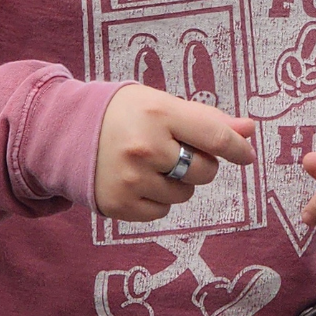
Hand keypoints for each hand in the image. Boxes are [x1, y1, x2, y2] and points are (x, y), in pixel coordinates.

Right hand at [94, 84, 255, 221]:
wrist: (66, 131)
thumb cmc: (124, 113)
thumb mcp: (161, 103)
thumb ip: (206, 119)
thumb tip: (248, 129)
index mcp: (160, 113)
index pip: (214, 135)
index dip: (237, 147)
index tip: (247, 155)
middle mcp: (146, 147)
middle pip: (204, 170)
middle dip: (201, 163)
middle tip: (180, 150)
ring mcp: (132, 179)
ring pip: (184, 193)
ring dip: (178, 181)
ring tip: (153, 163)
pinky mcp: (119, 205)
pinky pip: (161, 212)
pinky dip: (157, 199)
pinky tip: (139, 179)